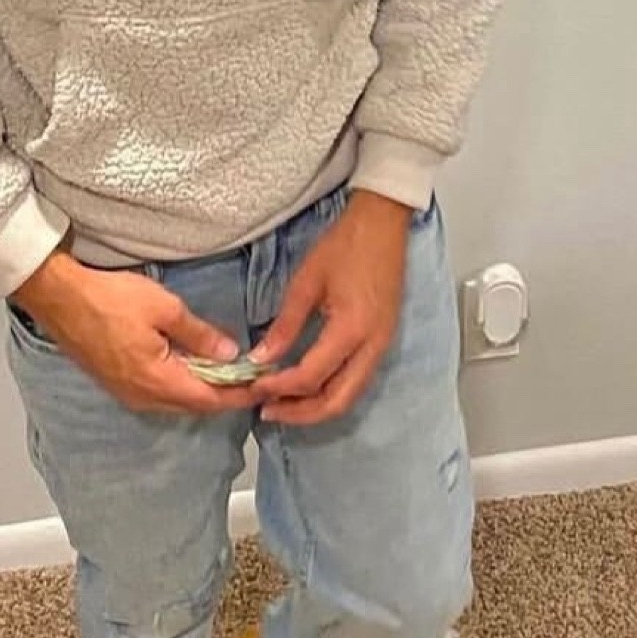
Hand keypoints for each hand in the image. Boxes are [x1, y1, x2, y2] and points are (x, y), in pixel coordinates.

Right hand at [13, 250, 260, 416]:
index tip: (264, 385)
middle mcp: (142, 397)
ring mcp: (127, 393)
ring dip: (203, 391)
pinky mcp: (117, 384)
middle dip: (225, 395)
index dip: (239, 394)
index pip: (210, 400)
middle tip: (251, 378)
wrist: (60, 298)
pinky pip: (159, 395)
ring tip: (229, 373)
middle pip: (194, 405)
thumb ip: (199, 335)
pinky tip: (193, 368)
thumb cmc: (112, 299)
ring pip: (176, 402)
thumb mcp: (164, 309)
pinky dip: (182, 386)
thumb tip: (231, 354)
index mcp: (157, 381)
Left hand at [246, 191, 413, 426]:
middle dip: (299, 413)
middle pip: (336, 402)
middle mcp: (372, 346)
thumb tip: (260, 358)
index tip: (253, 386)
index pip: (311, 376)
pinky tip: (308, 385)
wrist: (383, 225)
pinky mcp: (383, 341)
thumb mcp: (306, 282)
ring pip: (350, 396)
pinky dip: (331, 392)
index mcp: (351, 330)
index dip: (279, 387)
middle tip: (267, 410)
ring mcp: (382, 346)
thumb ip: (284, 325)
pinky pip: (357, 381)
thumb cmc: (345, 246)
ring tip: (283, 403)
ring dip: (316, 407)